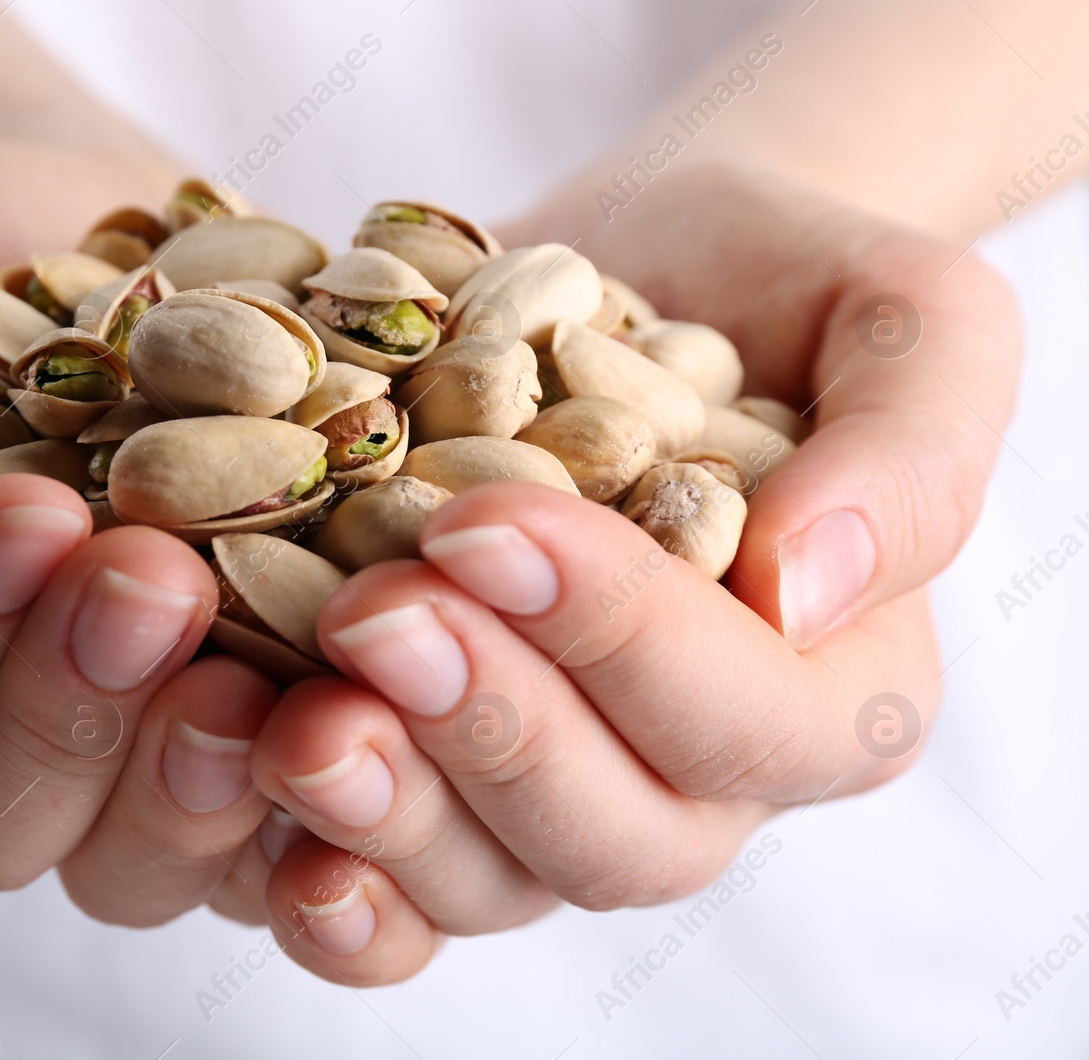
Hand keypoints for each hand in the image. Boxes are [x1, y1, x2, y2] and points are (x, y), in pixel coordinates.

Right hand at [0, 141, 282, 923]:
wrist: (109, 228)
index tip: (27, 514)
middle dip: (66, 707)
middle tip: (153, 576)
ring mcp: (121, 767)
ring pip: (129, 864)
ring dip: (188, 782)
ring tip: (255, 664)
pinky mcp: (254, 747)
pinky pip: (280, 837)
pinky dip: (324, 807)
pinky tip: (371, 714)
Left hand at [230, 166, 1019, 983]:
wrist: (637, 272)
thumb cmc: (783, 285)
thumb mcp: (904, 321)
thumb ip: (908, 453)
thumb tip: (811, 587)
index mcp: (830, 694)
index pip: (742, 719)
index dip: (615, 639)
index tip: (485, 524)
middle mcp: (693, 779)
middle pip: (606, 838)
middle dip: (484, 732)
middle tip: (371, 620)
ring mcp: (553, 792)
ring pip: (487, 883)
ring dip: (383, 817)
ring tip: (288, 726)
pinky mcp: (434, 774)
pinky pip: (389, 887)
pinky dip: (317, 880)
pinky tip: (251, 810)